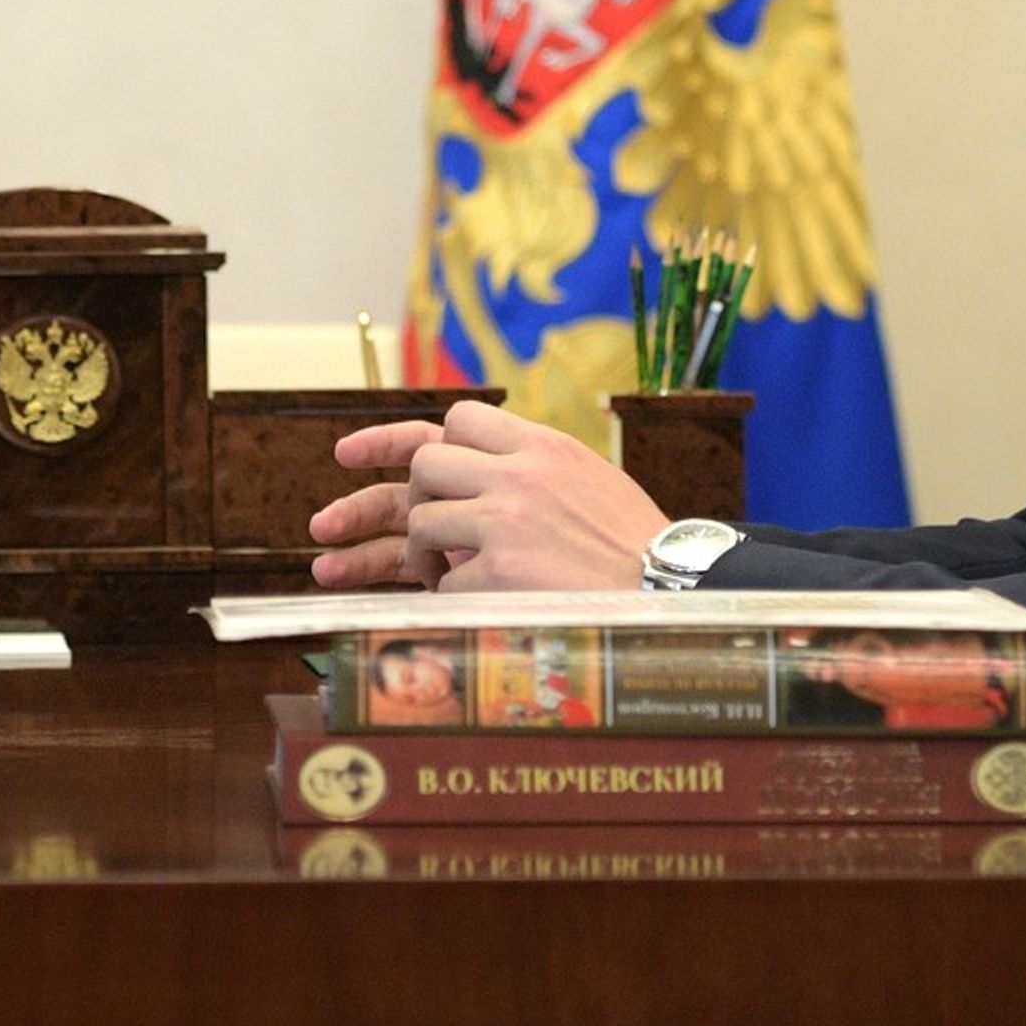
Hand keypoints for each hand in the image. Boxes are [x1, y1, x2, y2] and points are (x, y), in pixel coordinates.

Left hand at [306, 400, 669, 593]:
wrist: (677, 595)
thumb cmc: (638, 550)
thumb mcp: (591, 483)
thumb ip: (536, 469)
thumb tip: (483, 467)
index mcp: (546, 447)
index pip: (458, 419)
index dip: (404, 438)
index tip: (349, 454)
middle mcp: (520, 473)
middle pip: (426, 463)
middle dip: (414, 500)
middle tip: (402, 529)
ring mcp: (505, 520)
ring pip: (426, 521)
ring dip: (435, 556)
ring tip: (467, 574)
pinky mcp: (498, 571)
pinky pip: (445, 583)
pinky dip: (460, 599)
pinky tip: (495, 606)